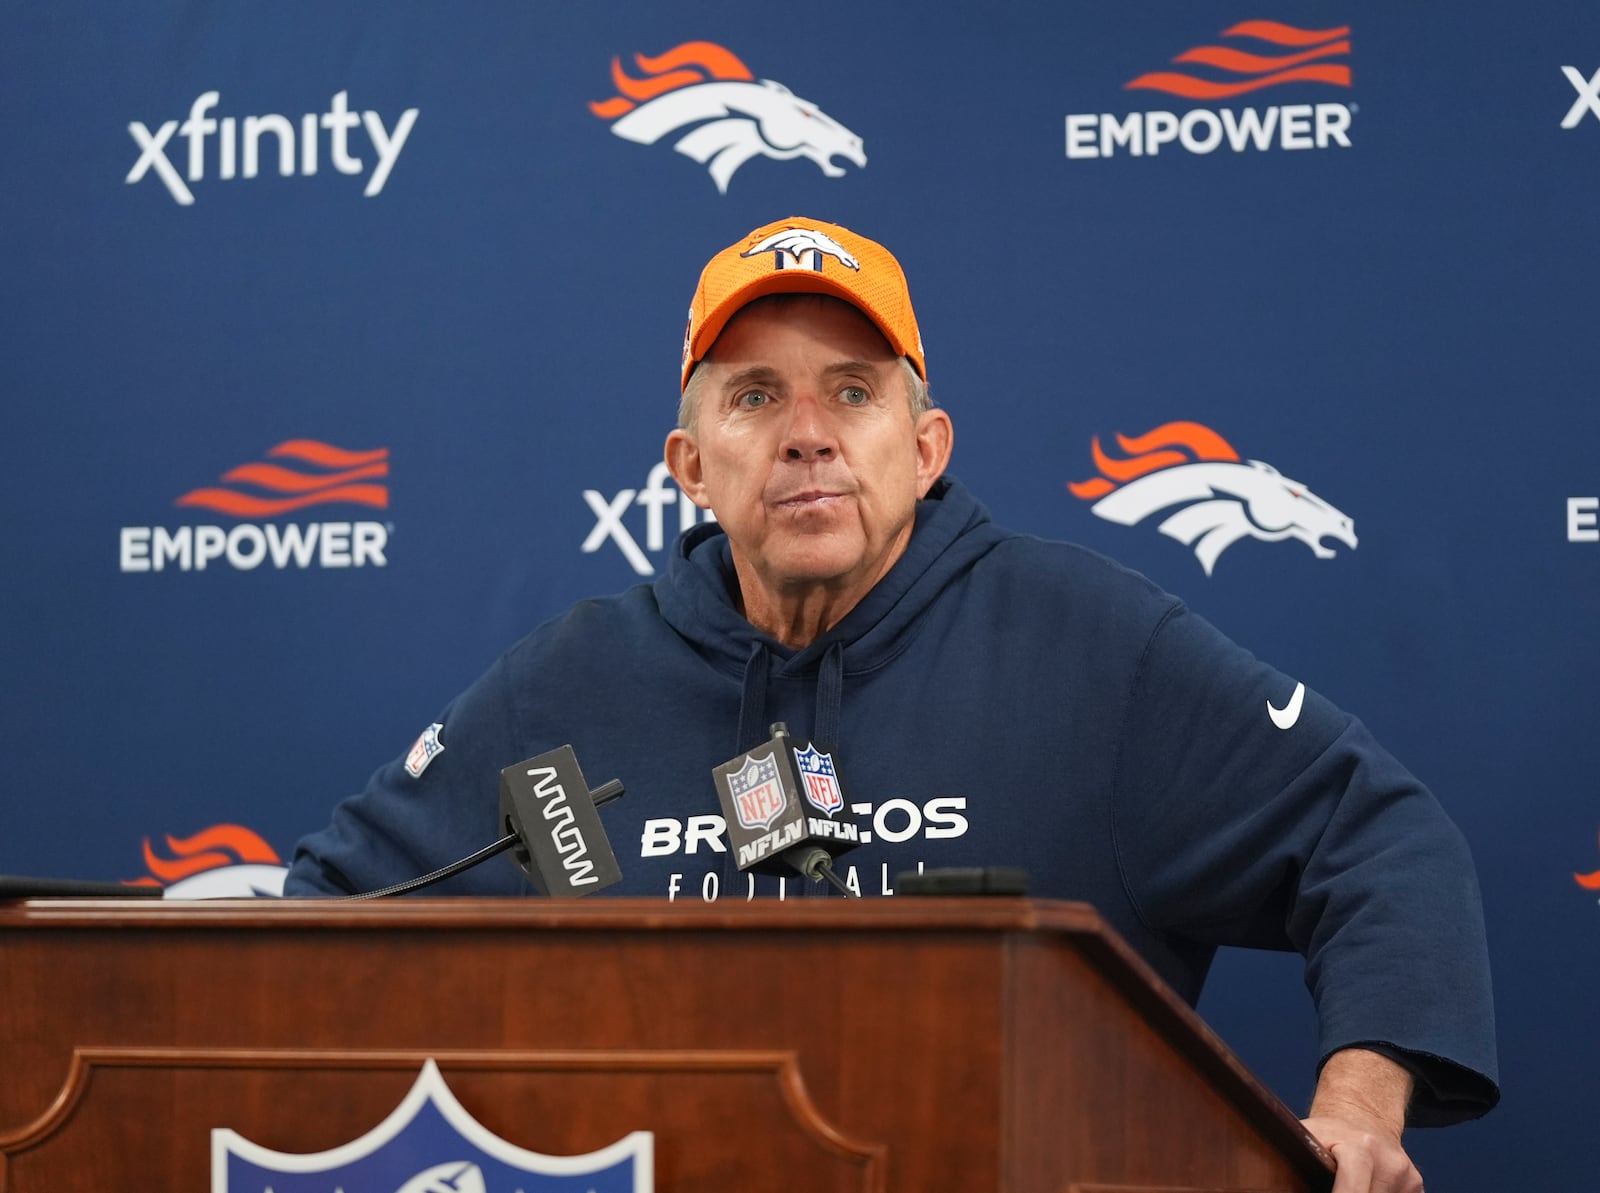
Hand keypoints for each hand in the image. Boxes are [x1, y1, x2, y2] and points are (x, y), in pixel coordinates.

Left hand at [1301, 1048, 1421, 1192]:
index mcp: (1360, 1147)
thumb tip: (1273, 1180)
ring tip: (1343, 1183)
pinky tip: (1363, 1185)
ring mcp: (1407, 1176)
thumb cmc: (1326, 1132)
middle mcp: (1390, 1161)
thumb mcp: (1307, 1136)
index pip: (1353, 1189)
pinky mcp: (1417, 1186)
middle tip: (1329, 1186)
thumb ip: (1294, 1151)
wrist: (1364, 1116)